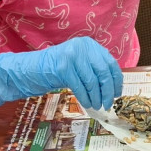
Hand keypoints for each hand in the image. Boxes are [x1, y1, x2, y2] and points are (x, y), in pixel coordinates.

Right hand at [0, 37, 122, 110]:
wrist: (32, 69)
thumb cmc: (59, 69)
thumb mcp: (80, 64)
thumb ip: (94, 69)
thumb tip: (114, 87)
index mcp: (90, 45)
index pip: (110, 63)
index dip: (116, 80)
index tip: (118, 93)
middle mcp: (82, 46)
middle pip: (103, 72)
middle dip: (108, 91)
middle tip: (108, 104)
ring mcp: (72, 56)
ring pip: (91, 81)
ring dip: (96, 97)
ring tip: (97, 106)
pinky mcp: (63, 67)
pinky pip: (79, 86)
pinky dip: (85, 98)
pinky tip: (87, 104)